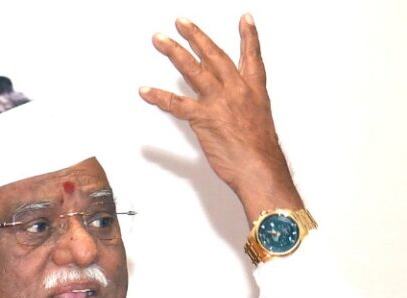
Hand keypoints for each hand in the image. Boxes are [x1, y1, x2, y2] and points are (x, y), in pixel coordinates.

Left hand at [140, 14, 302, 220]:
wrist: (260, 168)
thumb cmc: (260, 154)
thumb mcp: (259, 124)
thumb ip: (245, 112)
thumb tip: (235, 116)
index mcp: (254, 91)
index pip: (252, 57)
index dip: (249, 38)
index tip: (244, 20)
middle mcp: (237, 90)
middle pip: (214, 56)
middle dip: (196, 36)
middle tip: (182, 22)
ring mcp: (219, 102)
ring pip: (194, 70)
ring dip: (174, 52)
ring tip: (160, 40)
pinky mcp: (204, 118)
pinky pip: (176, 104)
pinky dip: (159, 97)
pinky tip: (146, 91)